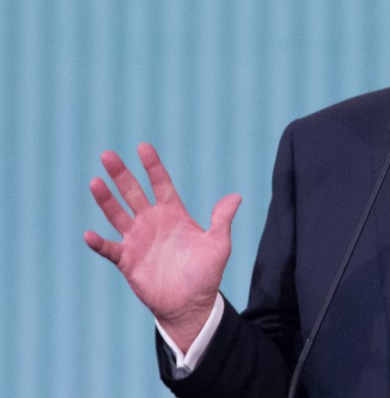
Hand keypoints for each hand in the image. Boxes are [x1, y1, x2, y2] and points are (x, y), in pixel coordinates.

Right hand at [84, 143, 240, 351]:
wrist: (191, 304)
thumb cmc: (206, 274)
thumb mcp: (218, 245)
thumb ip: (222, 220)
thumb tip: (236, 197)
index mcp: (174, 214)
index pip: (161, 184)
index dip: (153, 166)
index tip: (143, 147)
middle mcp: (152, 222)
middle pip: (133, 193)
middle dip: (121, 175)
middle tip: (107, 154)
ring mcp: (137, 240)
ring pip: (117, 214)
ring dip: (106, 200)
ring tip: (96, 182)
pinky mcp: (127, 260)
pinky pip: (109, 249)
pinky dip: (99, 242)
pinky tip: (90, 234)